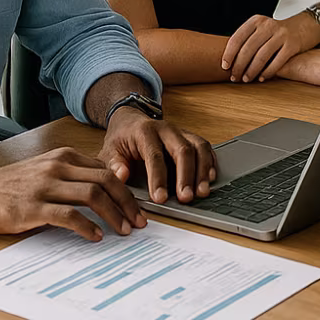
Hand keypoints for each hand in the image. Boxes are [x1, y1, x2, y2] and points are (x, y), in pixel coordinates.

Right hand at [0, 147, 147, 241]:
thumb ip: (73, 175)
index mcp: (65, 157)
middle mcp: (58, 167)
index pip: (106, 170)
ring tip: (123, 230)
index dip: (126, 190)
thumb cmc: (12, 184)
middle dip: (128, 202)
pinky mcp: (32, 207)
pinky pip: (68, 215)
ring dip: (113, 214)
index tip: (137, 207)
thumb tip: (105, 190)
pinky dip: (87, 226)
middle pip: (106, 181)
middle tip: (139, 221)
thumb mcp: (46, 169)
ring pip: (92, 195)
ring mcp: (45, 186)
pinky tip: (95, 236)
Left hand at [99, 110, 217, 206]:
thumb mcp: (109, 151)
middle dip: (186, 176)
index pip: (155, 155)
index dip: (158, 178)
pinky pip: (206, 147)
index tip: (160, 198)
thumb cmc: (121, 138)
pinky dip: (210, 162)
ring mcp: (181, 132)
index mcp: (145, 132)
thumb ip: (114, 164)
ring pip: (199, 147)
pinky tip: (210, 178)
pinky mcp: (190, 137)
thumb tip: (121, 176)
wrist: (130, 121)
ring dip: (203, 170)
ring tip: (202, 192)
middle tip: (186, 198)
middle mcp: (167, 129)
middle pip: (183, 150)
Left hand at [222, 13, 319, 81]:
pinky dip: (268, 72)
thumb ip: (248, 39)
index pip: (237, 38)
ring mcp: (282, 35)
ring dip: (251, 71)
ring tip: (246, 80)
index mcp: (257, 21)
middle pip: (248, 49)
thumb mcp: (262, 29)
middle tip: (234, 77)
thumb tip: (229, 59)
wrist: (307, 25)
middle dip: (239, 66)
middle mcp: (268, 25)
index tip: (225, 66)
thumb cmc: (279, 32)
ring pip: (261, 56)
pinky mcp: (293, 44)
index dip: (229, 54)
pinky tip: (262, 78)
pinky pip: (277, 61)